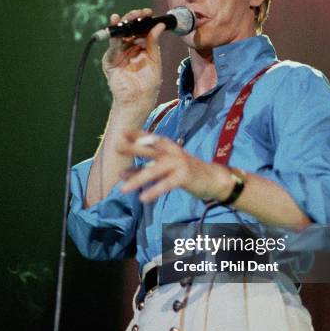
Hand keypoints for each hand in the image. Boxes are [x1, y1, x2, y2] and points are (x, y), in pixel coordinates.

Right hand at [102, 8, 165, 106]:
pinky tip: (117, 25)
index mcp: (140, 48)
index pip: (140, 29)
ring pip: (120, 34)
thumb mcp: (155, 60)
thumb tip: (159, 25)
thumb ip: (154, 42)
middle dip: (134, 19)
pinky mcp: (110, 60)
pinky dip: (114, 35)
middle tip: (141, 13)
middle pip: (129, 29)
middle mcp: (128, 48)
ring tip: (131, 16)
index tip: (149, 13)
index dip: (144, 20)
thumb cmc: (149, 83)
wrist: (139, 99)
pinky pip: (112, 46)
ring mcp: (119, 54)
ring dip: (125, 23)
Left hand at [116, 131, 234, 202]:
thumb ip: (143, 170)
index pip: (151, 138)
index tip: (122, 132)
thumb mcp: (164, 169)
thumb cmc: (185, 172)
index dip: (137, 134)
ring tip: (122, 190)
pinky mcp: (184, 176)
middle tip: (117, 146)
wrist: (212, 179)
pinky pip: (166, 184)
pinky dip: (154, 191)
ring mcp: (179, 164)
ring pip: (155, 170)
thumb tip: (121, 173)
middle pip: (151, 149)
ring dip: (138, 179)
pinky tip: (143, 198)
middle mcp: (173, 152)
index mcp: (169, 147)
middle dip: (134, 147)